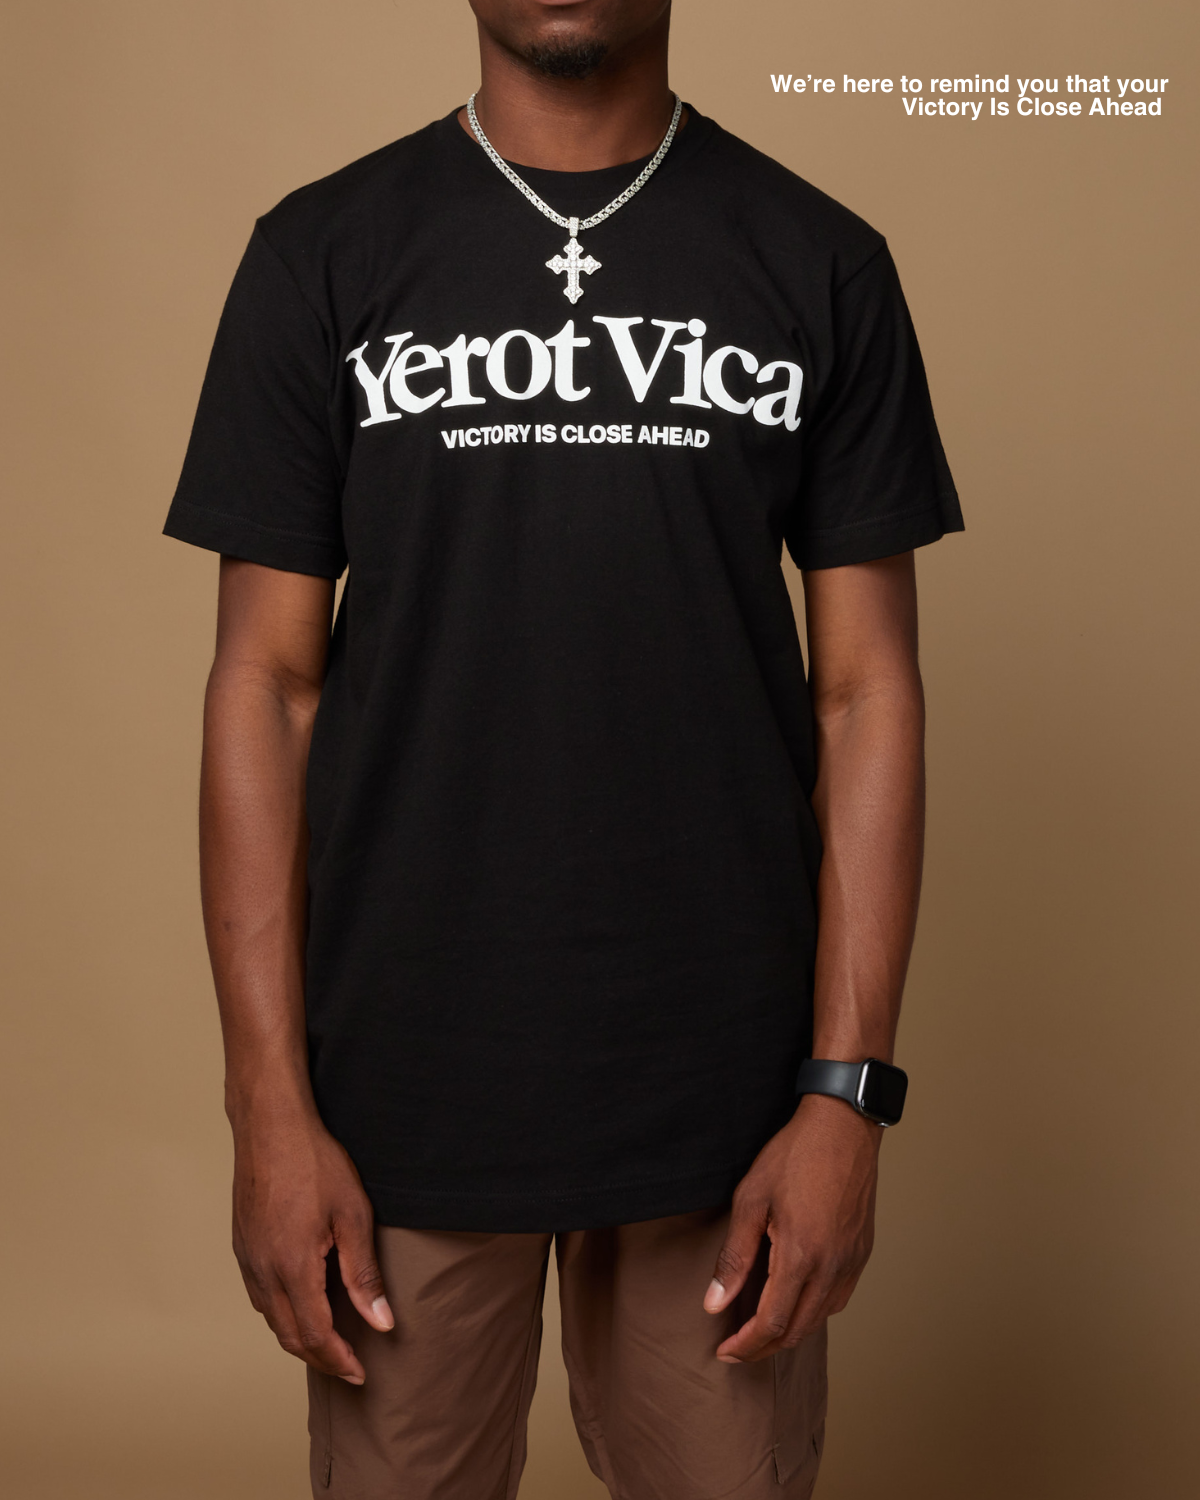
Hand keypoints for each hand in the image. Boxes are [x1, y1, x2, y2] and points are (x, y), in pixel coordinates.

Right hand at [231, 1104, 393, 1383]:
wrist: (271, 1126)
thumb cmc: (315, 1163)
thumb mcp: (353, 1215)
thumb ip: (363, 1275)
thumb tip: (381, 1322)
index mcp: (292, 1267)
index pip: (315, 1335)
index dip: (339, 1360)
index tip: (360, 1373)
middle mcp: (263, 1271)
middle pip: (289, 1335)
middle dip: (320, 1358)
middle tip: (349, 1367)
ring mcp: (247, 1259)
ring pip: (271, 1319)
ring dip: (299, 1338)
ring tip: (330, 1342)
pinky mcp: (242, 1245)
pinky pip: (260, 1296)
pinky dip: (282, 1313)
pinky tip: (301, 1304)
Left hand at [704, 1093, 880, 1360]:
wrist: (842, 1126)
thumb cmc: (794, 1155)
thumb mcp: (750, 1199)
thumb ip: (734, 1257)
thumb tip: (714, 1303)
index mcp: (801, 1257)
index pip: (772, 1324)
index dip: (746, 1345)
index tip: (724, 1351)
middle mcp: (832, 1268)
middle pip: (797, 1330)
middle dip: (764, 1346)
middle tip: (737, 1346)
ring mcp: (851, 1261)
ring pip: (820, 1318)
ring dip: (789, 1330)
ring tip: (760, 1325)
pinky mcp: (862, 1251)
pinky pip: (838, 1298)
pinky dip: (814, 1310)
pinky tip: (795, 1299)